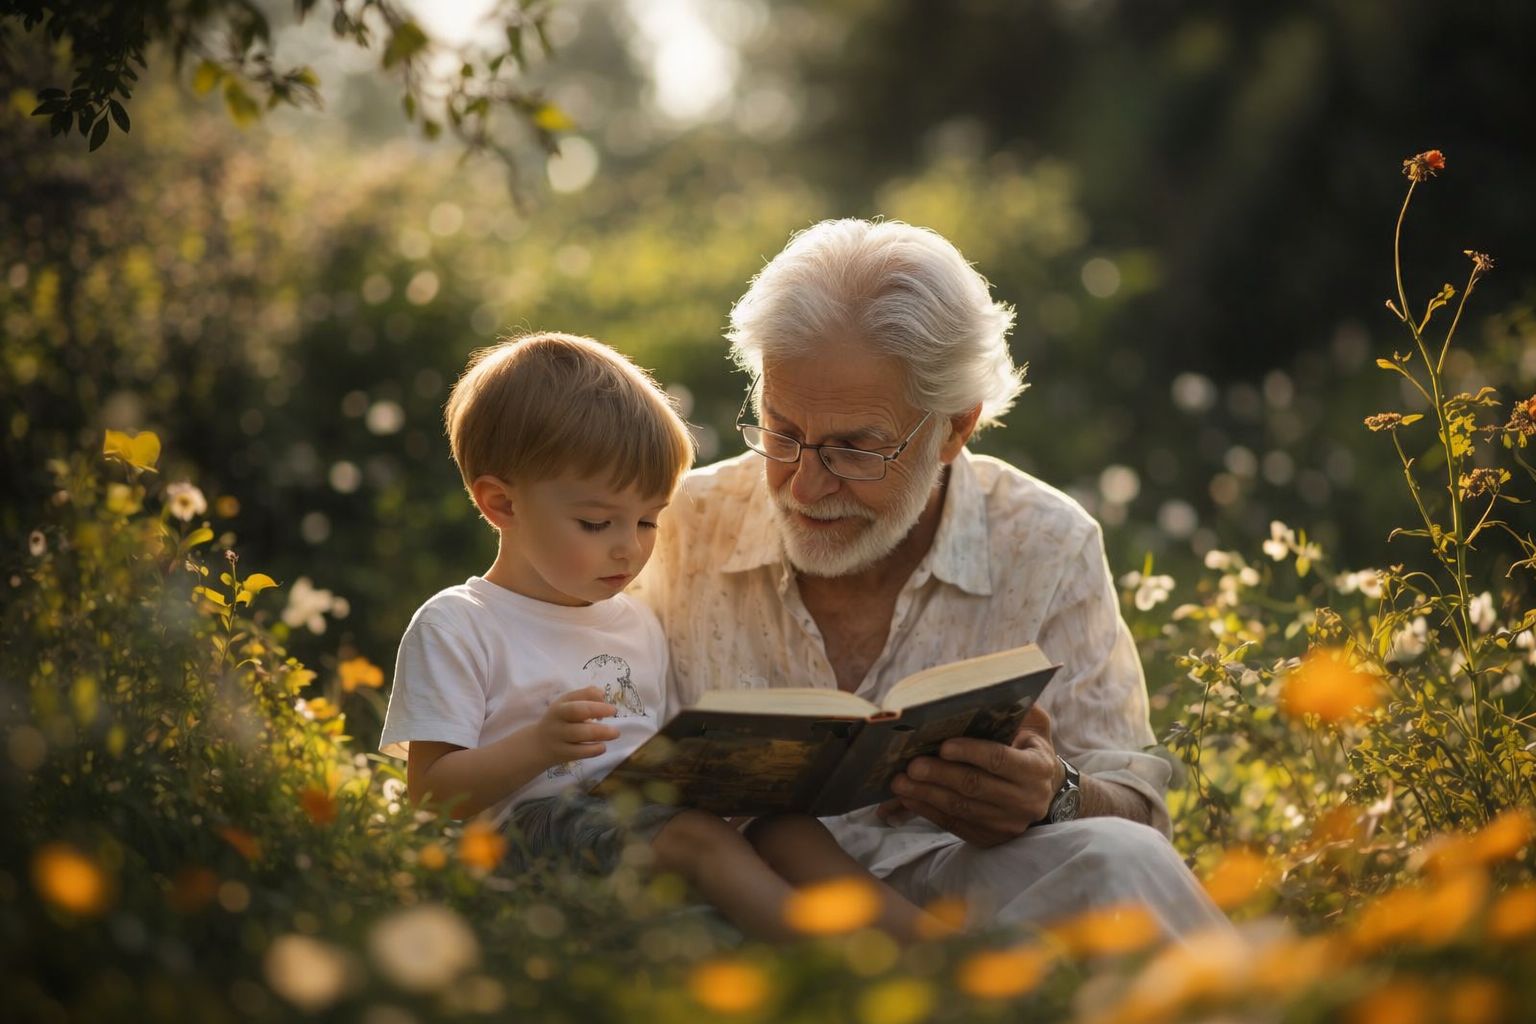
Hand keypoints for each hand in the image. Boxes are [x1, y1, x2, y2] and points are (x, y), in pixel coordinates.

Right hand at [536, 686, 619, 765]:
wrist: (538, 745)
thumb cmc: (560, 721)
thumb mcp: (567, 705)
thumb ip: (585, 697)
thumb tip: (602, 694)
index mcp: (560, 705)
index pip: (575, 696)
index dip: (593, 696)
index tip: (607, 699)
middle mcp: (558, 719)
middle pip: (576, 711)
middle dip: (597, 710)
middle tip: (614, 711)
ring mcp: (559, 737)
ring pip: (579, 733)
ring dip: (600, 732)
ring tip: (615, 733)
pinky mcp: (562, 754)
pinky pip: (579, 752)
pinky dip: (593, 750)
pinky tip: (602, 747)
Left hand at [877, 704, 1063, 846]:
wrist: (1045, 793)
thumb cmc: (1030, 750)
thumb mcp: (1035, 727)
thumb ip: (1019, 710)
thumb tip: (993, 690)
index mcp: (1036, 768)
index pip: (1000, 760)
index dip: (971, 753)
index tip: (943, 746)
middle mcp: (1026, 800)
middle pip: (975, 787)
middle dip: (940, 775)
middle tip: (911, 765)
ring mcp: (1008, 823)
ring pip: (962, 809)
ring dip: (927, 795)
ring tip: (900, 783)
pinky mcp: (991, 838)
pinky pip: (956, 825)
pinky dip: (929, 812)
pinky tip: (909, 800)